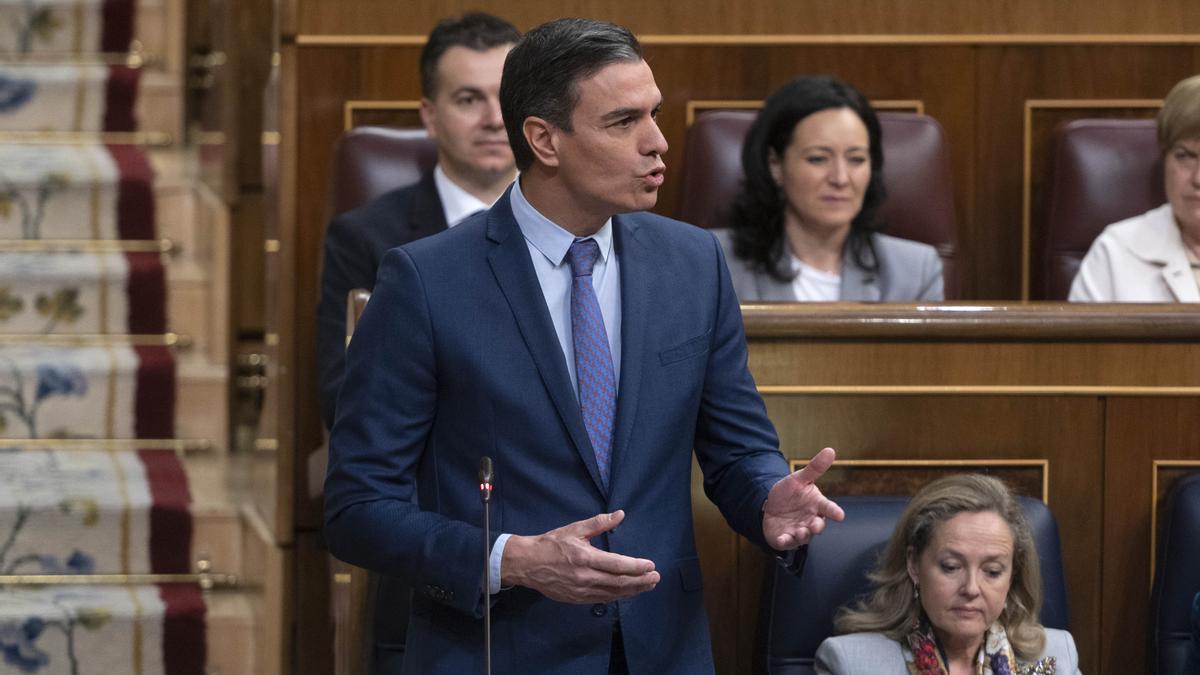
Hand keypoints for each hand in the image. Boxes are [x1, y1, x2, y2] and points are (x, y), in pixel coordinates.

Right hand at [501, 510, 659, 602]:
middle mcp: (585, 577)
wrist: (527, 564)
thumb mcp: (575, 529)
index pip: (617, 565)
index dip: (636, 566)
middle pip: (619, 582)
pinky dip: (617, 596)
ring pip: (612, 593)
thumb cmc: (551, 544)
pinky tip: (627, 593)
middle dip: (640, 581)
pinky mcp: (576, 599)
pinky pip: (601, 599)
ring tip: (647, 586)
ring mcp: (580, 590)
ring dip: (632, 590)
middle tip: (655, 578)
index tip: (651, 565)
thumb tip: (620, 514)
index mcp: (585, 558)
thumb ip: (599, 523)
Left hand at [762, 447, 845, 549]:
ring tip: (800, 531)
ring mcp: (799, 530)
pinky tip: (781, 538)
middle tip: (815, 525)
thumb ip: (814, 468)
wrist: (769, 505)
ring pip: (804, 536)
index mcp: (816, 505)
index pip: (828, 508)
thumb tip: (830, 450)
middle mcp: (810, 519)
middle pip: (818, 525)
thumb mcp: (799, 479)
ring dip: (803, 535)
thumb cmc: (789, 493)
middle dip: (817, 526)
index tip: (840, 515)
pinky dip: (784, 541)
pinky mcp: (786, 538)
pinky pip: (786, 542)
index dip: (834, 511)